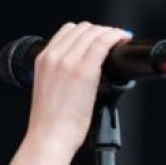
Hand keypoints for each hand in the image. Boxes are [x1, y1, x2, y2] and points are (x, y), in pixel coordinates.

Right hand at [23, 22, 131, 158]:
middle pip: (82, 28)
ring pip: (93, 32)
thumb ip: (61, 73)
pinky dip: (116, 36)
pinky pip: (103, 42)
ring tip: (120, 40)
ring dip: (110, 32)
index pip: (67, 31)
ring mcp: (68, 61)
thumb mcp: (48, 88)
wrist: (49, 136)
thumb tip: (85, 70)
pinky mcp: (84, 70)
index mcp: (41, 59)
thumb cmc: (51, 120)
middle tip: (113, 41)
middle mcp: (53, 56)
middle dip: (100, 31)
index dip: (87, 32)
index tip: (99, 39)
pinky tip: (123, 39)